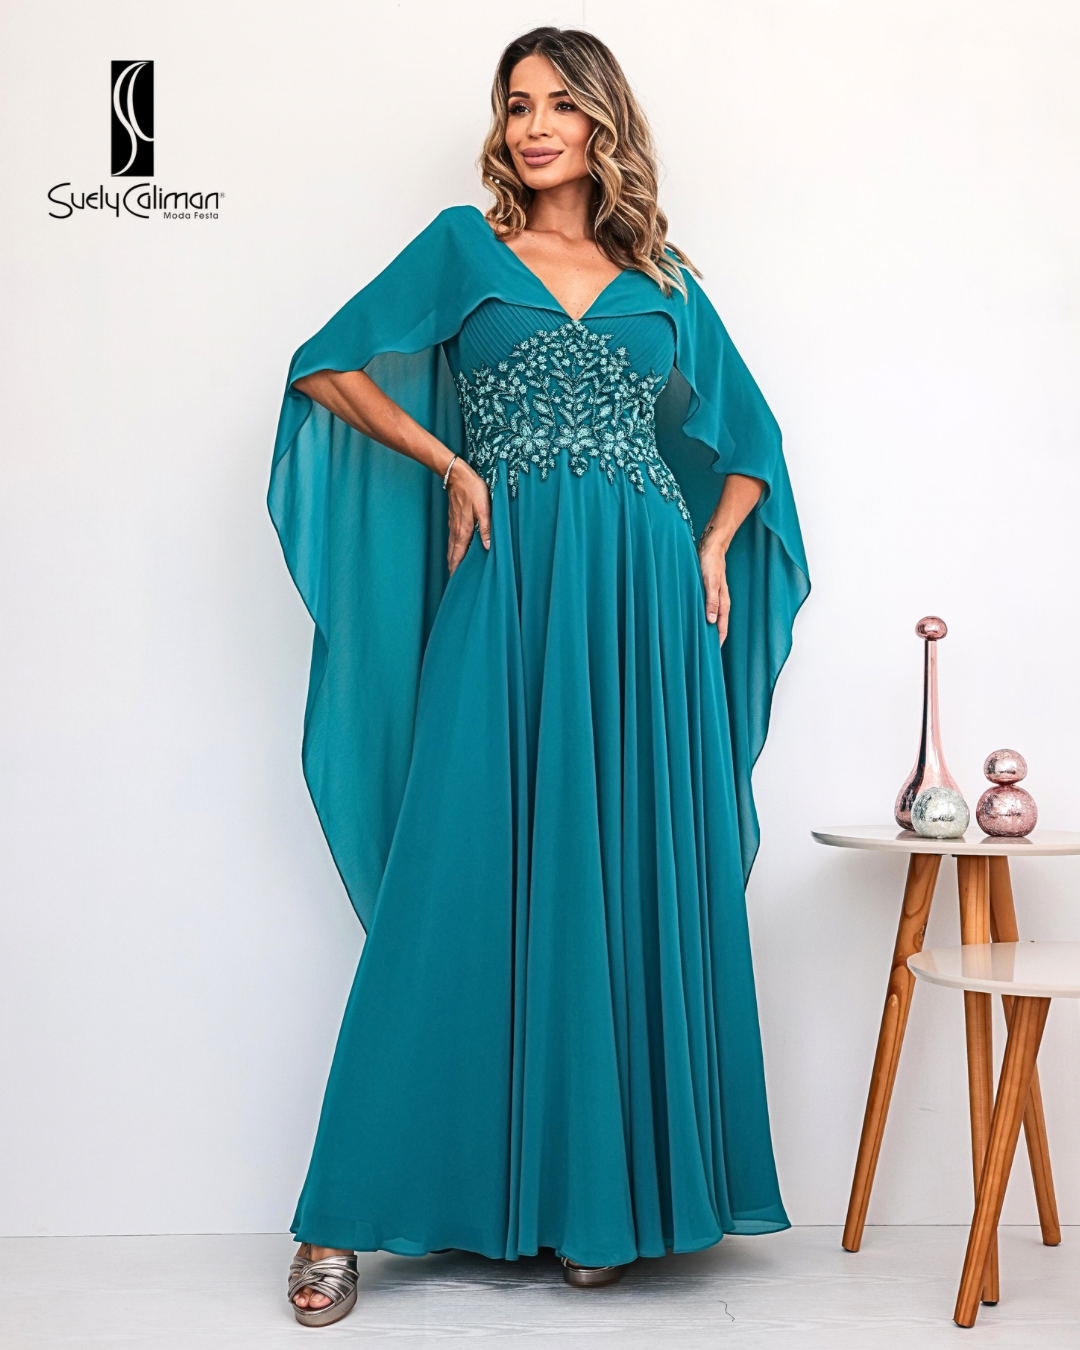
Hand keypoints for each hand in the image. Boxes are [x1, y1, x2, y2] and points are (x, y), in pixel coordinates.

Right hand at [445, 458, 490, 574]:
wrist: (457, 476)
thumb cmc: (472, 490)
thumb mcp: (484, 508)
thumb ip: (486, 528)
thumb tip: (487, 547)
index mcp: (463, 532)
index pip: (458, 557)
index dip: (456, 571)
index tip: (456, 584)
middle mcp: (456, 532)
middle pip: (452, 556)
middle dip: (452, 570)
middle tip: (454, 584)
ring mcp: (453, 526)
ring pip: (451, 549)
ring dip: (452, 562)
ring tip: (455, 572)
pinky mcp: (453, 521)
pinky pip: (452, 541)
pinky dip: (453, 551)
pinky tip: (456, 553)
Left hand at [697, 529, 729, 645]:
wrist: (711, 547)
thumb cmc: (709, 564)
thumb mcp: (710, 583)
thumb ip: (711, 602)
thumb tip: (711, 621)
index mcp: (723, 603)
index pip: (722, 628)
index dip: (718, 641)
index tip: (712, 656)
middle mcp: (720, 603)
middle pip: (718, 626)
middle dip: (713, 639)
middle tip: (705, 655)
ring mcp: (715, 598)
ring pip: (713, 619)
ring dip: (708, 630)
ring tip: (700, 643)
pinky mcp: (709, 593)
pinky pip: (707, 610)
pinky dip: (703, 619)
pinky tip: (697, 622)